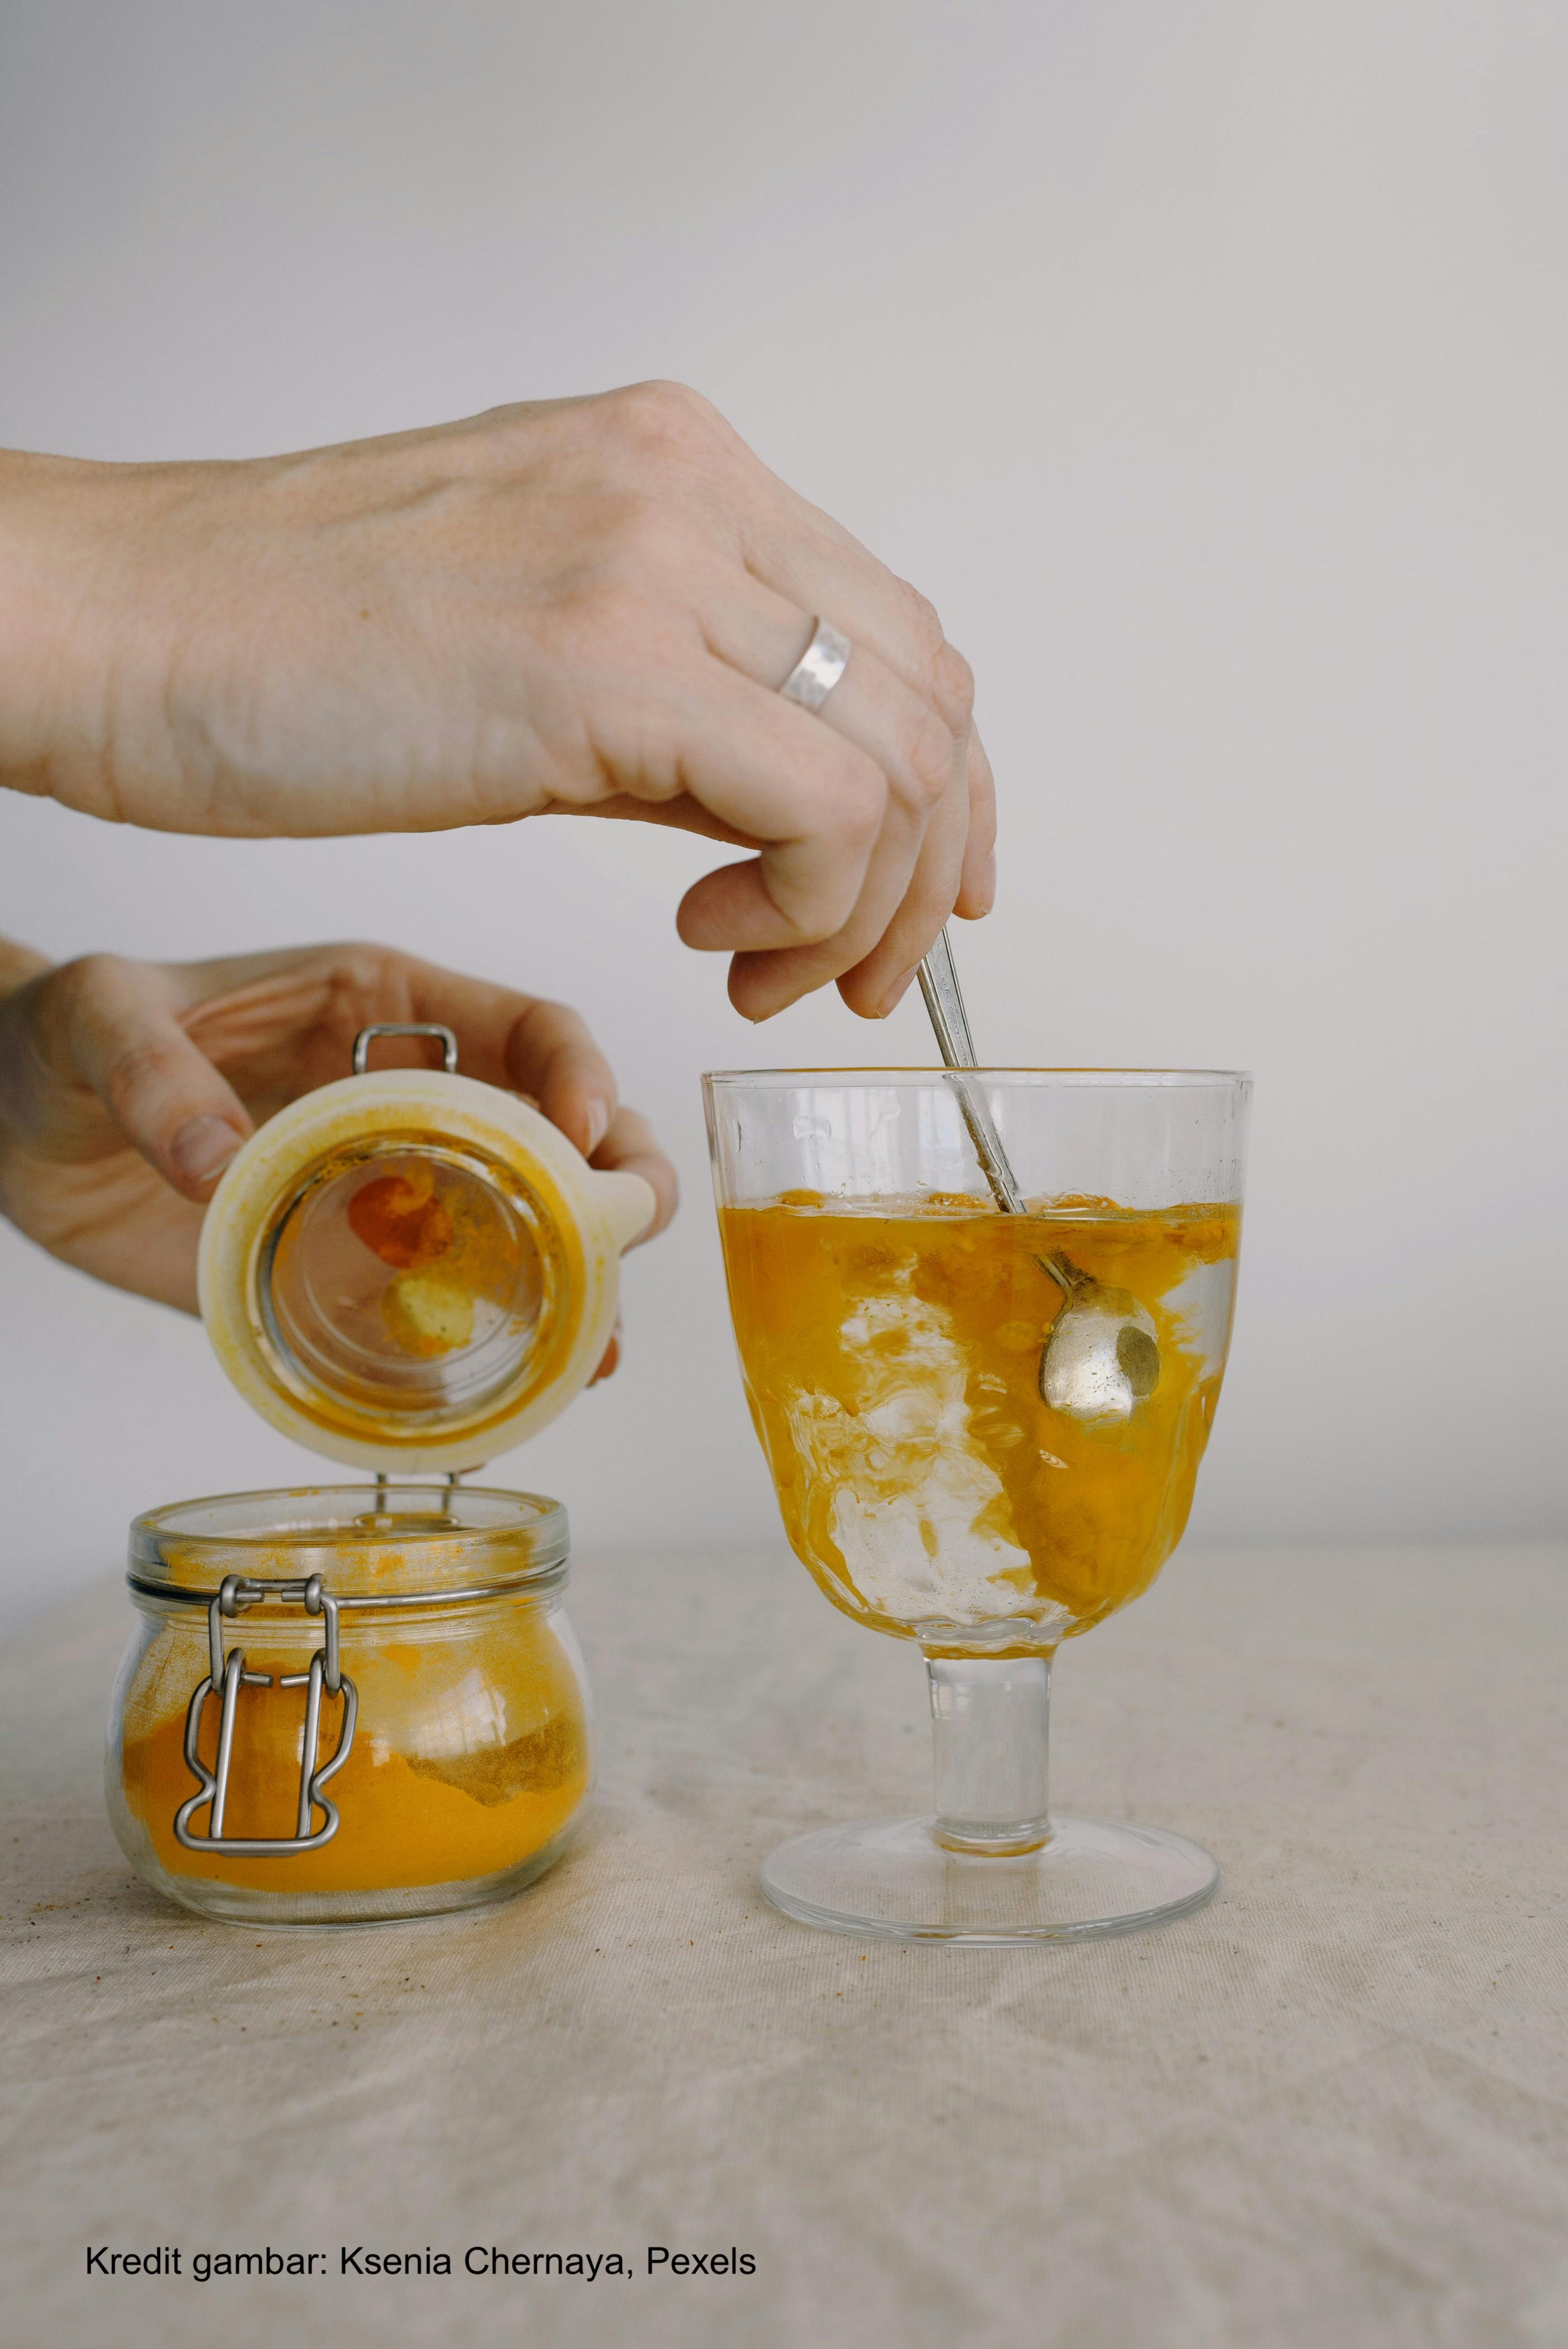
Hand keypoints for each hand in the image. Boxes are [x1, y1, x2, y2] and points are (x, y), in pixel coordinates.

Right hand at [0, 382, 995, 1018]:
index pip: (894, 631)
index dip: (941, 788)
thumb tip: (777, 815)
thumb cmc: (277, 648)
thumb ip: (677, 703)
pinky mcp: (606, 663)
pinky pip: (821, 807)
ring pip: (898, 757)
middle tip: (845, 972)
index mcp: (676, 464)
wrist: (118, 627)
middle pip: (927, 695)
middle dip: (924, 870)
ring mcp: (654, 561)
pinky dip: (806, 905)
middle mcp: (688, 487)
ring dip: (865, 908)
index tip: (911, 893)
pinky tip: (707, 938)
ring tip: (759, 970)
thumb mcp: (532, 644)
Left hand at [0, 941, 676, 1380]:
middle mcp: (414, 1103)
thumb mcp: (100, 1018)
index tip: (579, 1127)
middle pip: (564, 1135)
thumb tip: (215, 1163)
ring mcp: (390, 1196)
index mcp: (386, 1011)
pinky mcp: (346, 1275)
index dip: (576, 1069)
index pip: (527, 1028)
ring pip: (527, 1235)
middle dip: (617, 1180)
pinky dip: (495, 1351)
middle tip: (629, 1233)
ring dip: (582, 1287)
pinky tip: (530, 1393)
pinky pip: (442, 1315)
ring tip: (600, 1350)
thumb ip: (153, 1073)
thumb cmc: (64, 1038)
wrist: (10, 1123)